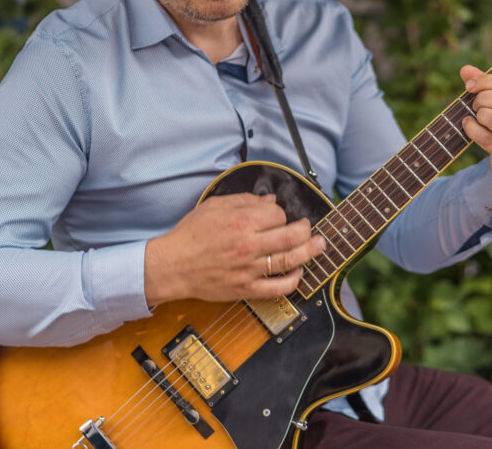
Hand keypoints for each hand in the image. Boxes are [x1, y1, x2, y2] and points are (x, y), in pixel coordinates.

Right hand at [143, 193, 325, 304]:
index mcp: (241, 221)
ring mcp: (249, 269)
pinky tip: (299, 273)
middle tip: (309, 228)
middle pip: (291, 235)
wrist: (172, 266)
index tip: (277, 217)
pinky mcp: (246, 289)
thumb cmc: (191, 234)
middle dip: (306, 230)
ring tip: (319, 245)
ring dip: (310, 252)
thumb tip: (270, 201)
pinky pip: (277, 289)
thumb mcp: (215, 206)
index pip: (277, 215)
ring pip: (289, 260)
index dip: (281, 214)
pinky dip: (293, 281)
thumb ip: (245, 201)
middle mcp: (248, 245)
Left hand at [460, 65, 491, 199]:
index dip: (486, 80)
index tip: (469, 85)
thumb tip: (464, 69)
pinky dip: (472, 129)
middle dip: (482, 99)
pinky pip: (485, 137)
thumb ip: (487, 86)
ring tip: (477, 116)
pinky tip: (468, 125)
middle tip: (475, 105)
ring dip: (480, 114)